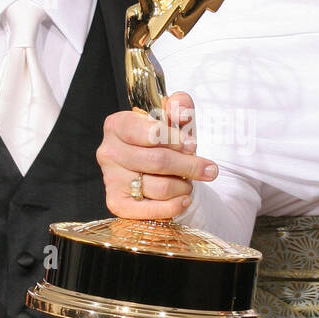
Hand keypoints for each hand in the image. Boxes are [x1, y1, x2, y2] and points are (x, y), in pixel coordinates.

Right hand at [97, 91, 217, 219]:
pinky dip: (173, 206)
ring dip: (183, 186)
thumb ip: (180, 107)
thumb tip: (182, 113)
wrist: (152, 168)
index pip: (151, 133)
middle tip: (209, 170)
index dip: (175, 140)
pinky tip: (184, 199)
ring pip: (159, 187)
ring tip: (189, 182)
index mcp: (118, 124)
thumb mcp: (173, 119)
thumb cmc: (162, 141)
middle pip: (158, 161)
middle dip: (189, 166)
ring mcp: (110, 179)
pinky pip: (150, 210)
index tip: (193, 145)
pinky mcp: (117, 203)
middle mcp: (109, 151)